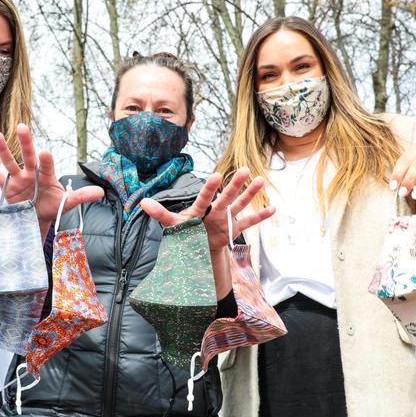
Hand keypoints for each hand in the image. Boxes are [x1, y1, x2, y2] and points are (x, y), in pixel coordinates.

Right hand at [0, 124, 103, 236]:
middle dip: (26, 143)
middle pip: (28, 156)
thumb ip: (81, 196)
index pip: (47, 166)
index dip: (46, 160)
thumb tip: (101, 192)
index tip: (46, 152)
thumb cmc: (52, 207)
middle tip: (23, 127)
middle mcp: (32, 174)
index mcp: (47, 176)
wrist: (37, 220)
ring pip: (10, 162)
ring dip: (3, 150)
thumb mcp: (67, 203)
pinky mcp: (7, 187)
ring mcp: (18, 179)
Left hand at [140, 167, 274, 251]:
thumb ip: (160, 214)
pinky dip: (260, 216)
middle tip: (245, 170)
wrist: (196, 246)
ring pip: (239, 205)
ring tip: (261, 180)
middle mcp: (215, 210)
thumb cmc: (184, 232)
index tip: (216, 176)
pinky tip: (273, 209)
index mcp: (200, 209)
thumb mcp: (173, 225)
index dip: (209, 188)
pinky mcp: (233, 229)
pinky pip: (249, 223)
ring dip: (250, 194)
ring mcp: (226, 218)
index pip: (204, 197)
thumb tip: (142, 203)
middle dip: (235, 185)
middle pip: (226, 197)